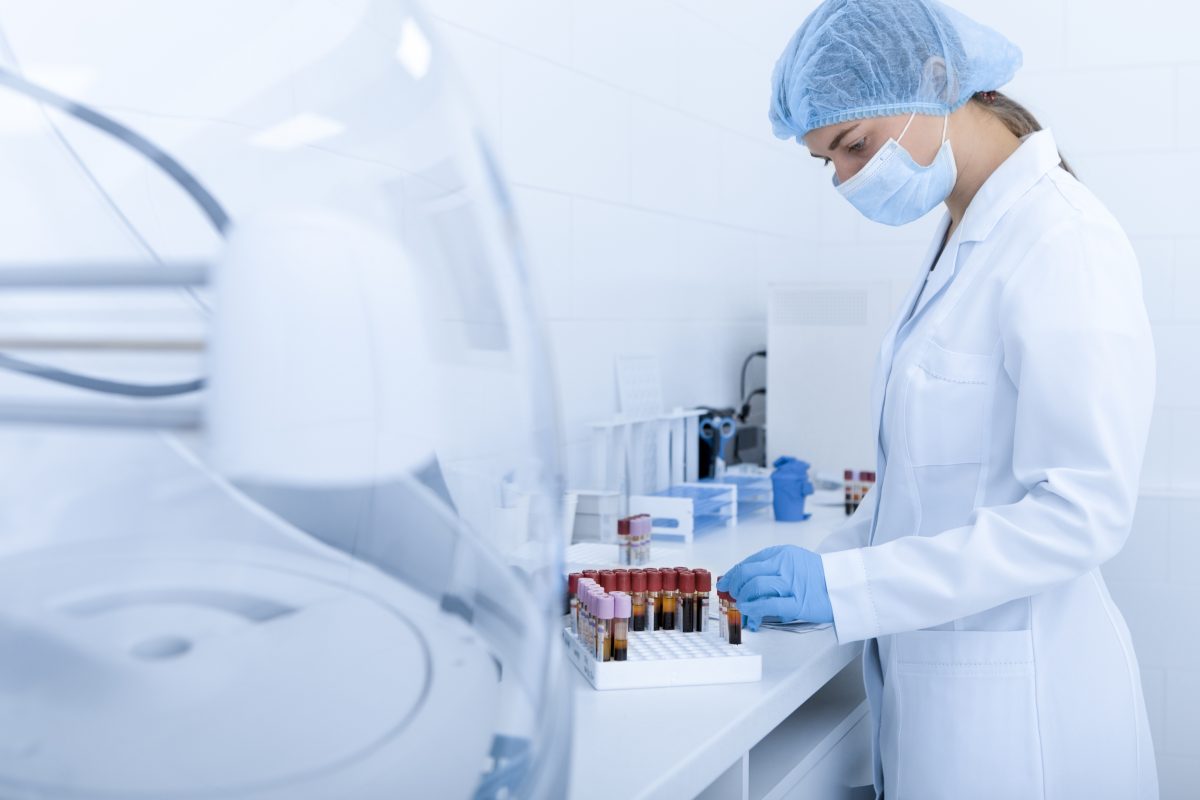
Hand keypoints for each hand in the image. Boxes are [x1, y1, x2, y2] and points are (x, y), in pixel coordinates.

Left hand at [717, 545, 832, 630]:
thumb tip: (744, 580)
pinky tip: (750, 611)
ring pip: (754, 586)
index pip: (749, 562)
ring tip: (741, 604)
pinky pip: (768, 604)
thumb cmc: (819, 576)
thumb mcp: (794, 562)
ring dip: (742, 597)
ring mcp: (791, 584)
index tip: (726, 582)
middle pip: (747, 573)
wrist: (846, 585)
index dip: (733, 574)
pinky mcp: (797, 603)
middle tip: (731, 595)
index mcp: (782, 553)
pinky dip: (753, 608)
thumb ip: (772, 568)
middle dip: (734, 585)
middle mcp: (784, 565)